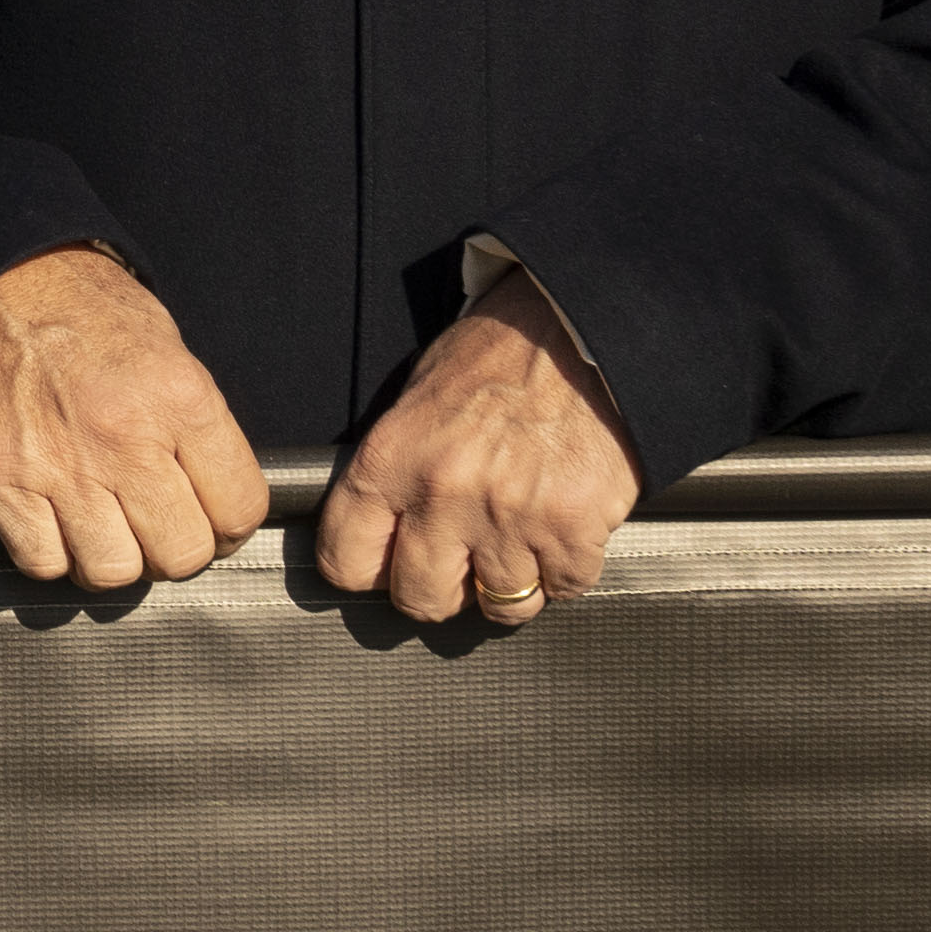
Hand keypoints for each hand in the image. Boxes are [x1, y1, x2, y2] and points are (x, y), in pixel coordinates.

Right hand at [0, 249, 273, 595]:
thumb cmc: (84, 313)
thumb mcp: (168, 346)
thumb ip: (198, 424)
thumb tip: (220, 495)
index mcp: (180, 397)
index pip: (240, 507)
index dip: (233, 525)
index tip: (216, 521)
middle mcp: (124, 437)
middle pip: (181, 554)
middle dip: (175, 549)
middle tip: (158, 525)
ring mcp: (60, 466)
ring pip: (113, 572)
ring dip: (115, 558)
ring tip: (108, 527)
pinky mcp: (2, 483)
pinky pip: (44, 563)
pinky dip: (53, 554)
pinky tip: (58, 523)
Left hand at [316, 271, 636, 628]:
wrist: (584, 325)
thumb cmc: (501, 352)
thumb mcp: (419, 395)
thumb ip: (396, 469)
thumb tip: (383, 533)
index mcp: (391, 459)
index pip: (346, 562)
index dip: (369, 571)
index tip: (389, 565)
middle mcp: (443, 494)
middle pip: (420, 599)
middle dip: (441, 591)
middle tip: (461, 565)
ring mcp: (509, 517)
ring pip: (499, 606)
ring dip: (511, 584)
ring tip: (520, 543)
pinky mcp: (572, 527)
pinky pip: (563, 588)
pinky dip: (566, 571)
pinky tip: (564, 532)